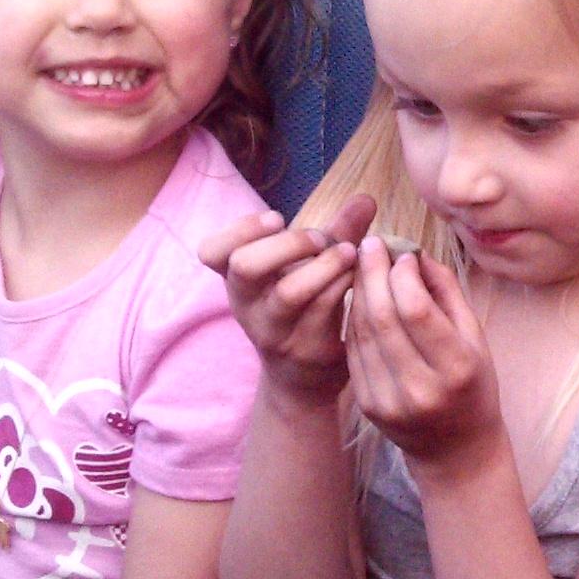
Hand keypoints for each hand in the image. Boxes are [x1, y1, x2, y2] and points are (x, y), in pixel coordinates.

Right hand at [203, 195, 374, 401]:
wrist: (304, 380)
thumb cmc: (306, 310)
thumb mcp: (311, 270)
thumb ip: (335, 233)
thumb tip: (366, 198)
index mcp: (239, 281)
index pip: (212, 252)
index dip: (240, 230)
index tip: (277, 218)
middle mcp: (248, 306)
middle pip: (245, 266)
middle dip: (288, 243)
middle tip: (320, 238)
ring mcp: (274, 332)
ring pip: (288, 293)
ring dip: (324, 265)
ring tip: (350, 252)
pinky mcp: (305, 351)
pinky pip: (323, 313)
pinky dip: (343, 285)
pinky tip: (361, 276)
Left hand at [343, 241, 501, 474]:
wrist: (456, 451)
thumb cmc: (473, 387)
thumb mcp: (476, 339)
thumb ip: (448, 293)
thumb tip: (416, 254)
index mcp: (456, 369)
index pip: (417, 310)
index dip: (403, 274)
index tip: (401, 252)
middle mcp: (421, 387)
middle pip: (383, 318)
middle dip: (373, 274)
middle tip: (369, 245)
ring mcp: (390, 400)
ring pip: (363, 332)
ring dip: (358, 292)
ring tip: (361, 265)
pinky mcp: (368, 405)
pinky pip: (355, 350)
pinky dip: (354, 319)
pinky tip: (358, 298)